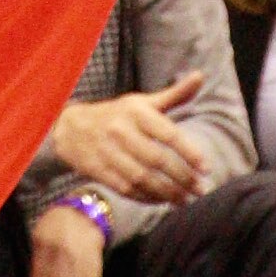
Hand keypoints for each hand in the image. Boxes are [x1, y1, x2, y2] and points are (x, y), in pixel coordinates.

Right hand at [55, 76, 207, 202]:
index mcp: (135, 111)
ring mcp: (107, 151)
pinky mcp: (98, 169)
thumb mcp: (141, 102)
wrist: (69, 127)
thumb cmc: (116, 115)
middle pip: (156, 159)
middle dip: (182, 178)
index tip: (206, 168)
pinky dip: (146, 197)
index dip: (189, 152)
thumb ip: (173, 94)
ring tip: (184, 199)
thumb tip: (199, 76)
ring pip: (142, 178)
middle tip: (200, 190)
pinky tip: (161, 200)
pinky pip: (126, 188)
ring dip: (167, 192)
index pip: (168, 134)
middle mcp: (121, 130)